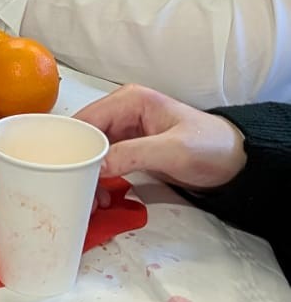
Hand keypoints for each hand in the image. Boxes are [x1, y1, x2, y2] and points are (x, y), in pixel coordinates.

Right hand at [76, 86, 246, 189]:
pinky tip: (100, 198)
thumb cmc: (210, 147)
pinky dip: (98, 180)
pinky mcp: (129, 150)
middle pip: (83, 138)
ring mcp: (125, 132)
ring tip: (90, 201)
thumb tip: (93, 167)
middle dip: (77, 165)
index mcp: (129, 100)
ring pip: (90, 153)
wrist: (235, 162)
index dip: (72, 146)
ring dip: (86, 176)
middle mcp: (122, 112)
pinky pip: (103, 163)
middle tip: (76, 192)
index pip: (86, 121)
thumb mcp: (172, 151)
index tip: (66, 173)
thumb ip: (131, 154)